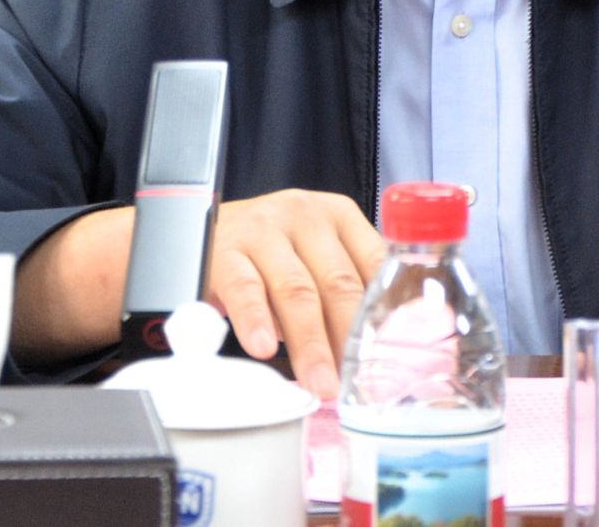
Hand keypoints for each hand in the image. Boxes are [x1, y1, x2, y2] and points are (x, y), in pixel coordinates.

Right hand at [206, 189, 385, 400]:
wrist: (209, 233)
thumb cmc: (271, 254)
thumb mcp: (314, 259)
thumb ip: (343, 292)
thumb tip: (372, 351)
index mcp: (338, 217)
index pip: (373, 262)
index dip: (383, 312)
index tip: (389, 353)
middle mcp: (305, 216)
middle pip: (336, 282)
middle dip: (347, 338)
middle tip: (353, 381)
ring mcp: (263, 230)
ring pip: (295, 290)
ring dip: (310, 343)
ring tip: (319, 382)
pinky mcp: (225, 250)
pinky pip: (245, 289)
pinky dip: (256, 321)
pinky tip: (264, 348)